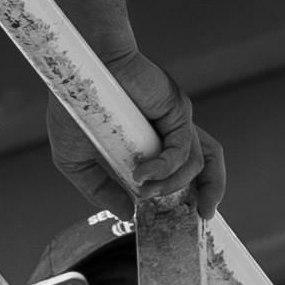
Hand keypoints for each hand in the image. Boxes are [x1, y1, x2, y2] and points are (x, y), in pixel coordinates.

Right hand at [63, 54, 225, 218]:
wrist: (79, 66)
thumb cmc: (74, 105)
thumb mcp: (75, 159)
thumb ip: (98, 189)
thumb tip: (126, 213)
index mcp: (151, 144)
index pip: (181, 172)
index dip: (182, 196)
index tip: (169, 218)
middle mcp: (168, 134)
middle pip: (208, 165)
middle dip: (211, 194)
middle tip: (199, 217)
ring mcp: (174, 122)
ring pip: (197, 164)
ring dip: (173, 187)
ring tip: (145, 193)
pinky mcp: (177, 112)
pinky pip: (182, 151)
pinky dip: (165, 169)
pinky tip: (141, 174)